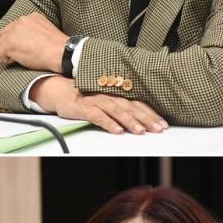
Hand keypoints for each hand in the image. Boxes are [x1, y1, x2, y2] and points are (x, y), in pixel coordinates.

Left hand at [0, 13, 68, 72]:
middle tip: (19, 54)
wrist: (60, 52)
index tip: (23, 46)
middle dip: (10, 44)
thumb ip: (34, 30)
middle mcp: (21, 21)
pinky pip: (0, 53)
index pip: (16, 26)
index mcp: (31, 17)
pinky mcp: (9, 43)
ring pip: (1, 43)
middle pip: (6, 33)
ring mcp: (13, 32)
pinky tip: (16, 62)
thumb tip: (26, 40)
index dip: (17, 38)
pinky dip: (6, 59)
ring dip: (8, 52)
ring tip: (19, 59)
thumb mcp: (46, 30)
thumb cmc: (57, 47)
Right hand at [31, 76, 167, 134]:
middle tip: (158, 129)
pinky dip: (108, 123)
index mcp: (115, 95)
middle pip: (131, 107)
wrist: (59, 91)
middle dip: (146, 119)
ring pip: (117, 111)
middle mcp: (109, 96)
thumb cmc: (83, 97)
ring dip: (130, 122)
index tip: (163, 124)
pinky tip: (117, 131)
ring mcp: (96, 101)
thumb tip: (138, 118)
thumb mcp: (104, 100)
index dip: (151, 113)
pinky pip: (98, 116)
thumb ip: (119, 107)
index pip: (137, 103)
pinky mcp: (84, 108)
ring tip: (140, 131)